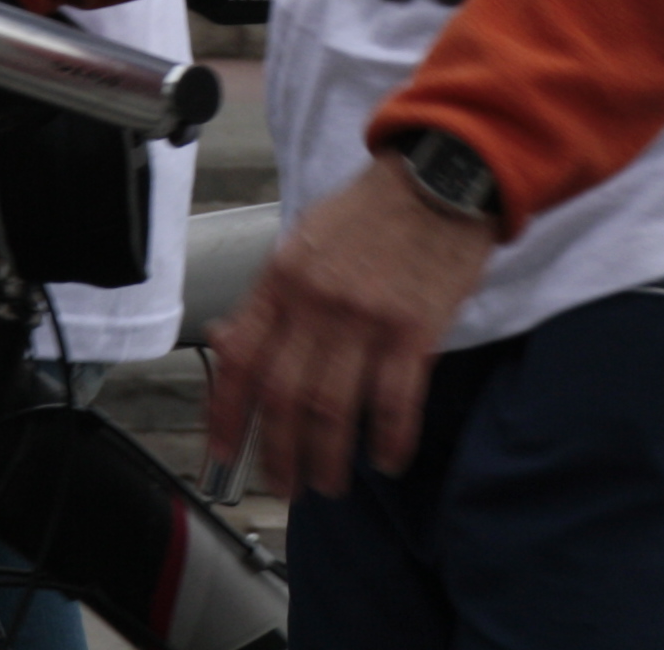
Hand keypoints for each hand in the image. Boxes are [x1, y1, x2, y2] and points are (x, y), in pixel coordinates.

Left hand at [205, 161, 492, 498]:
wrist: (440, 178)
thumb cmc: (371, 212)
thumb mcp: (305, 241)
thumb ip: (271, 297)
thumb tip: (231, 344)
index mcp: (281, 277)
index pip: (240, 359)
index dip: (225, 414)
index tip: (223, 452)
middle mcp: (315, 301)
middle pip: (283, 396)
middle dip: (278, 453)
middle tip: (284, 485)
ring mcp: (364, 317)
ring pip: (332, 408)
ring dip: (327, 457)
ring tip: (330, 483)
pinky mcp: (413, 329)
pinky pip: (395, 401)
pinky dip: (389, 439)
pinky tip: (388, 460)